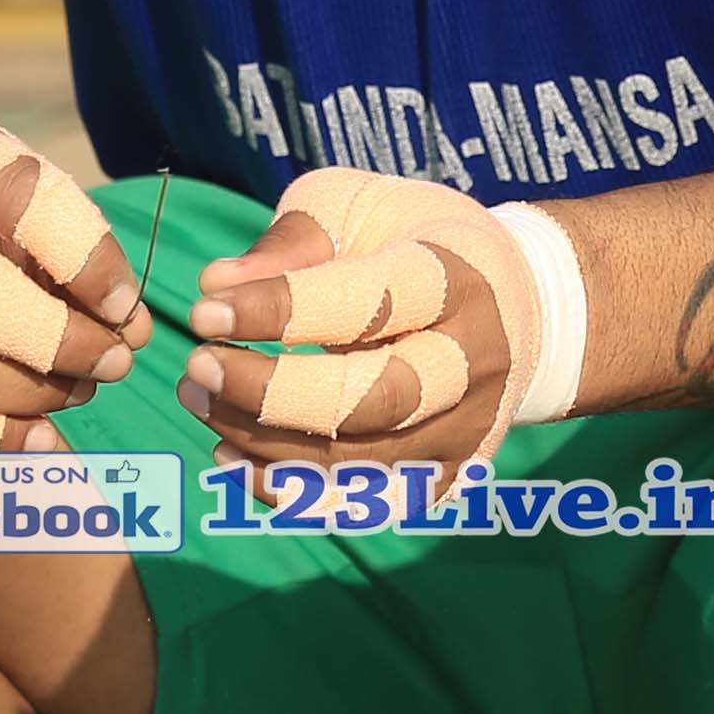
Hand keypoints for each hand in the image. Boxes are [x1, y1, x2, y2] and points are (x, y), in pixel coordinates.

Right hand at [0, 110, 149, 454]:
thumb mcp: (11, 200)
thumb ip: (70, 255)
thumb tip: (129, 329)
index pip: (16, 198)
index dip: (80, 256)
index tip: (125, 306)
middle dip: (54, 339)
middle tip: (113, 362)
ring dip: (27, 392)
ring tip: (80, 391)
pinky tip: (39, 437)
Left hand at [183, 167, 548, 476]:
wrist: (518, 304)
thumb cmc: (414, 242)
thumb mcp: (360, 209)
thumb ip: (292, 241)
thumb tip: (216, 283)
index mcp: (454, 281)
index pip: (367, 306)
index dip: (278, 312)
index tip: (202, 311)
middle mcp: (472, 363)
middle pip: (370, 401)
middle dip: (269, 394)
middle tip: (195, 369)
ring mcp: (465, 429)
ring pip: (357, 463)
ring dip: (260, 441)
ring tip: (199, 401)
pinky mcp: (447, 476)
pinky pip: (360, 504)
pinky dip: (288, 491)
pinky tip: (232, 457)